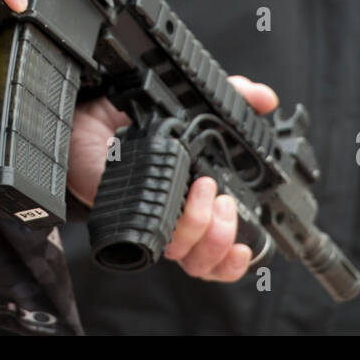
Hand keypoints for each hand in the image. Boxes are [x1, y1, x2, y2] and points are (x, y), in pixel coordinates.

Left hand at [67, 75, 279, 282]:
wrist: (92, 119)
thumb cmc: (139, 119)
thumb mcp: (192, 104)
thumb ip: (233, 97)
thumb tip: (266, 98)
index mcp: (197, 205)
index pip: (224, 251)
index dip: (238, 259)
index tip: (247, 246)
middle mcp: (177, 223)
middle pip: (210, 262)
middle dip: (226, 235)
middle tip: (223, 199)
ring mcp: (155, 223)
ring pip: (189, 258)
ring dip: (207, 229)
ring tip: (204, 191)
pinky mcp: (131, 220)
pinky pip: (158, 245)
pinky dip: (179, 230)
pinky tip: (181, 204)